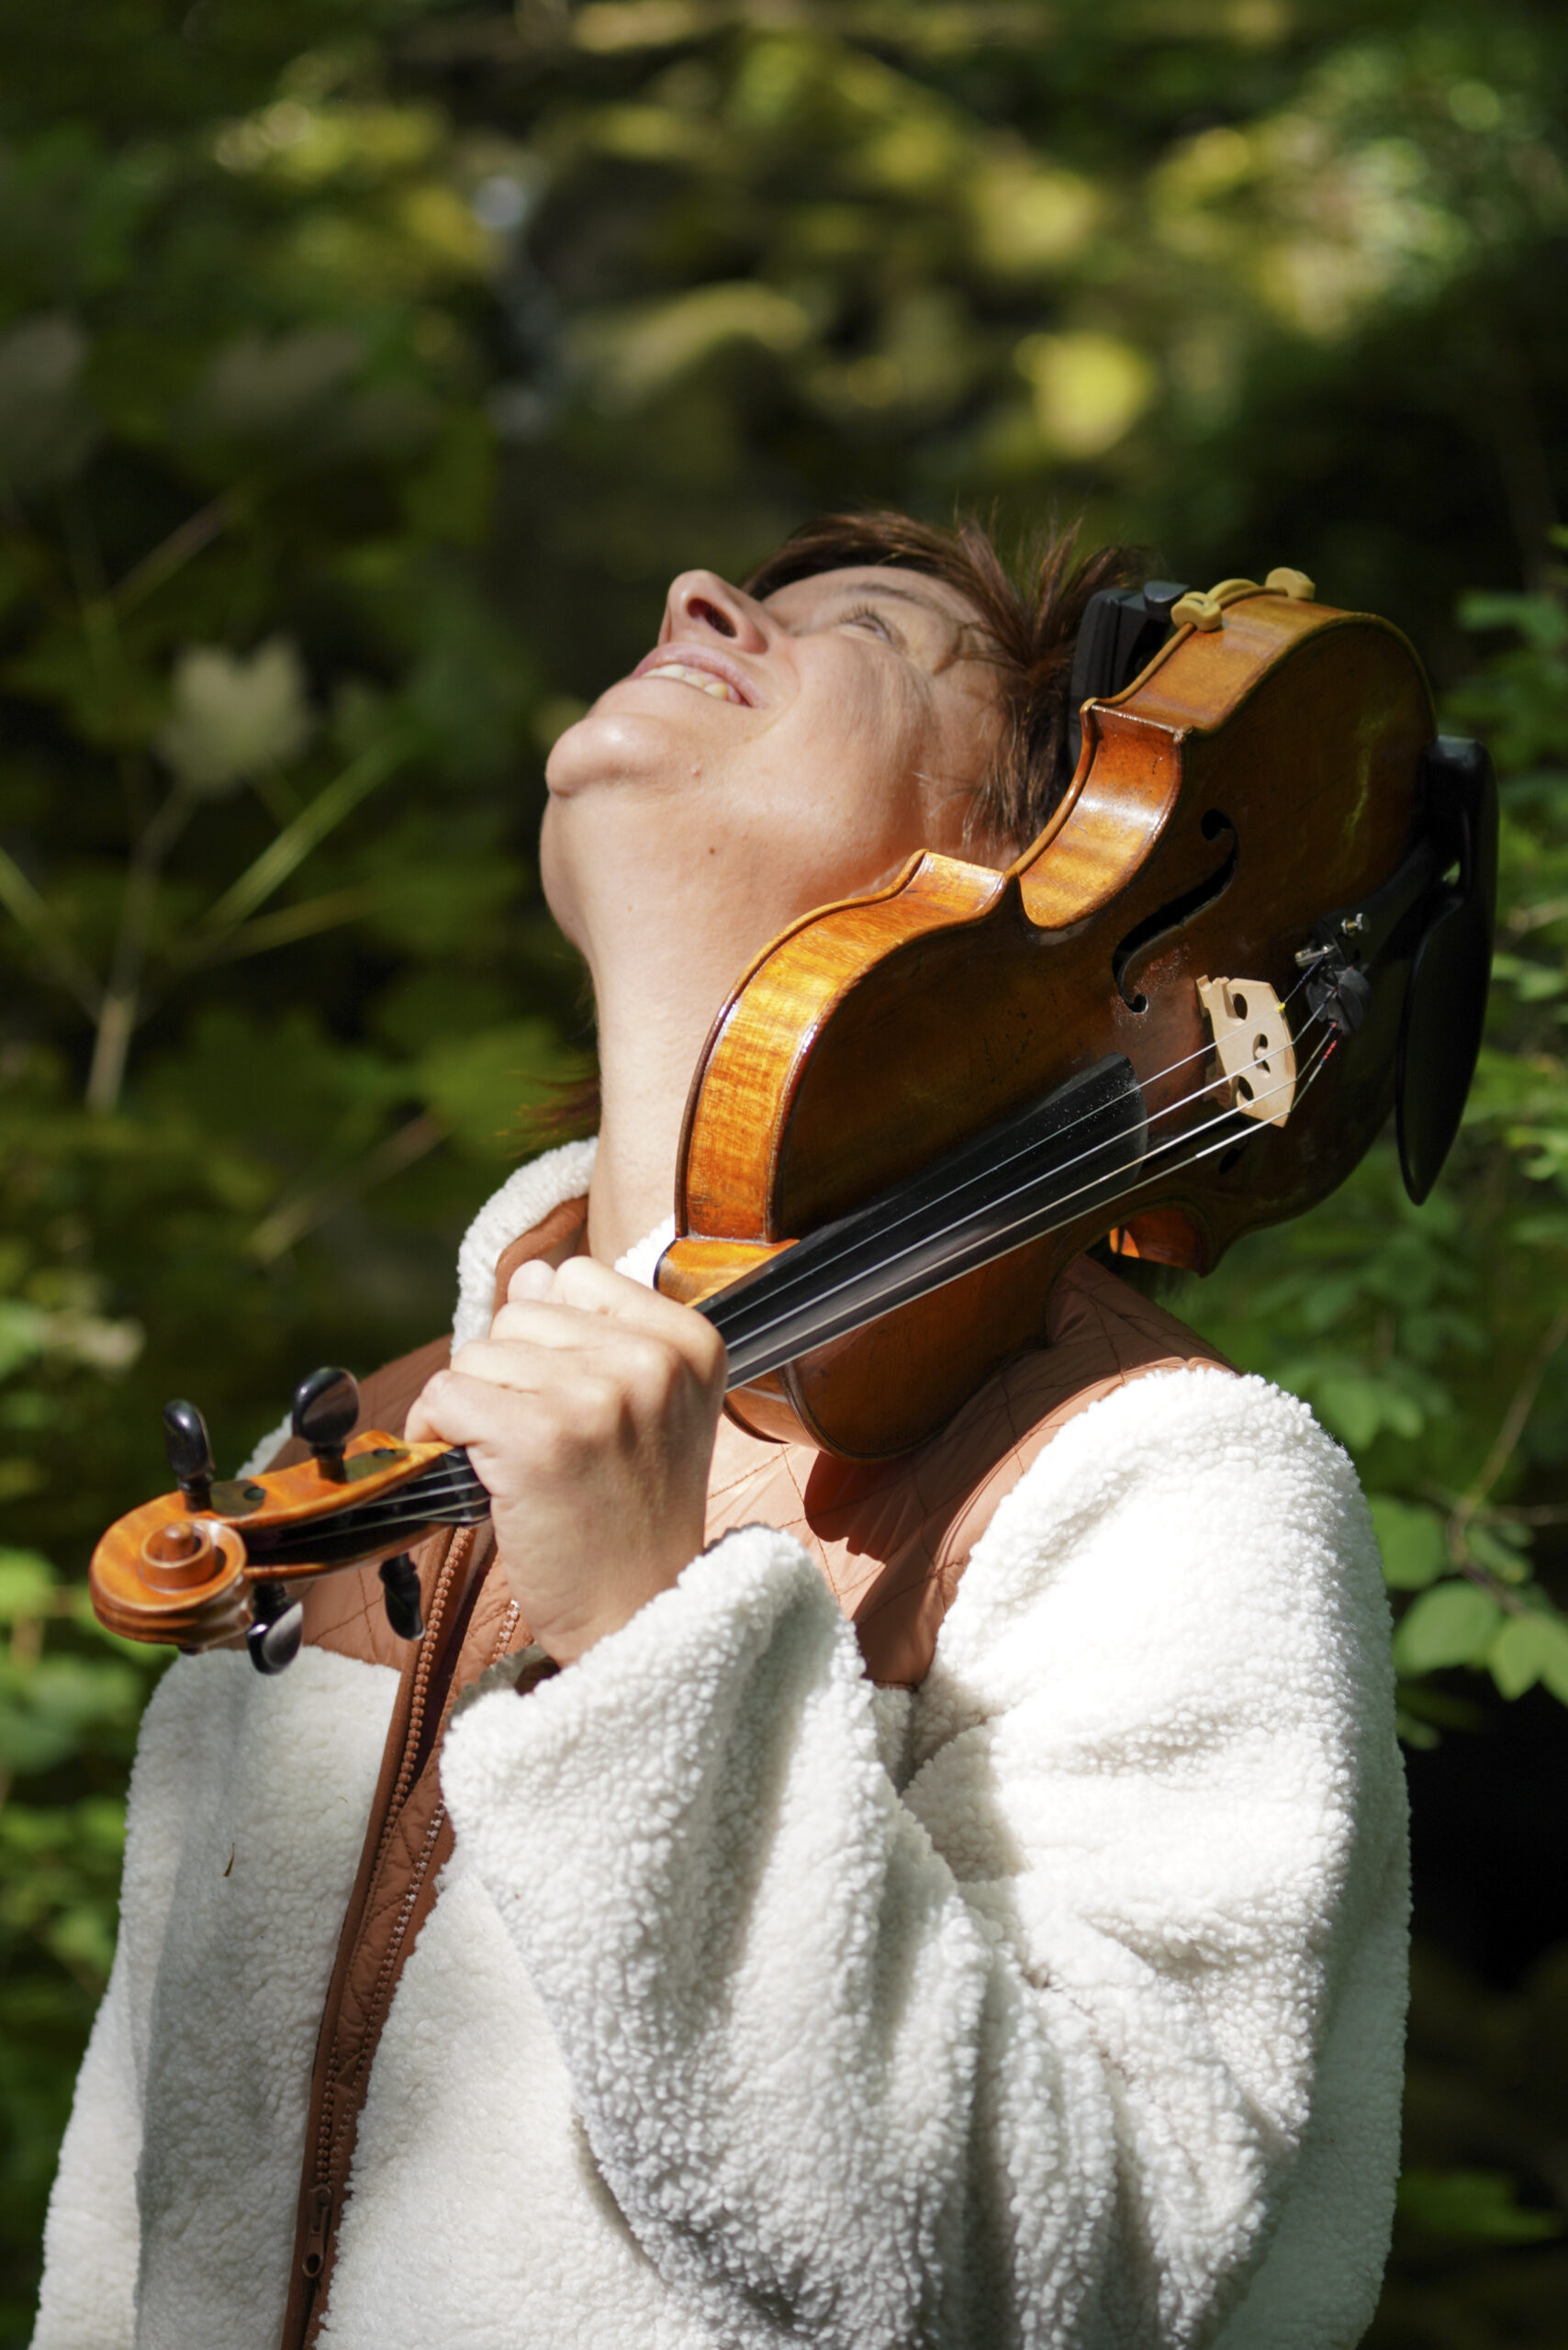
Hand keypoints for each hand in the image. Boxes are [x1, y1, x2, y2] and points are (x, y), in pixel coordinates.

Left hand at [405, 1254, 726, 1663]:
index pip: (576, 1277)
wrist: (635, 1613)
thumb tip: (531, 1273)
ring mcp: (597, 1397)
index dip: (550, 1336)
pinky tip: (473, 1471)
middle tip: (546, 1443)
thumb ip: (593, 1332)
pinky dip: (435, 1432)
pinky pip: (446, 1395)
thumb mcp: (646, 1408)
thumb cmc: (632, 1514)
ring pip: (477, 1354)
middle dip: (510, 1375)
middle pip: (520, 1314)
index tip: (567, 1396)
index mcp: (690, 1342)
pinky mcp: (537, 1440)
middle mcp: (651, 1361)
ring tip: (519, 1463)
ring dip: (476, 1408)